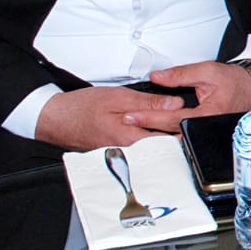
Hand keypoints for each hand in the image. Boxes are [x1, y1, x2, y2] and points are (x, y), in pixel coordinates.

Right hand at [34, 86, 185, 150]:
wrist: (56, 118)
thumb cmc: (80, 109)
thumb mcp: (118, 97)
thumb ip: (149, 102)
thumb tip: (174, 104)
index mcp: (130, 138)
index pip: (167, 139)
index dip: (184, 130)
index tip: (195, 123)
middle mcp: (127, 150)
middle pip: (162, 145)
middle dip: (177, 134)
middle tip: (189, 123)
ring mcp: (121, 152)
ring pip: (151, 146)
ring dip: (164, 136)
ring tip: (174, 124)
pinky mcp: (116, 151)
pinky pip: (139, 145)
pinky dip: (148, 137)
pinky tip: (153, 128)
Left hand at [122, 60, 250, 131]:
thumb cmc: (234, 81)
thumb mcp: (208, 70)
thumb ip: (181, 74)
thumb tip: (158, 77)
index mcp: (208, 114)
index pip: (171, 118)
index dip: (149, 117)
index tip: (131, 115)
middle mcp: (207, 129)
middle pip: (171, 135)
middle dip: (147, 131)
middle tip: (125, 125)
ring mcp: (206, 136)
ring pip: (176, 141)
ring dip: (155, 136)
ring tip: (134, 131)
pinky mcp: (205, 137)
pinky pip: (184, 140)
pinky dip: (167, 137)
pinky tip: (153, 134)